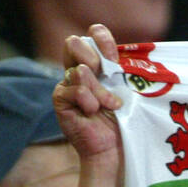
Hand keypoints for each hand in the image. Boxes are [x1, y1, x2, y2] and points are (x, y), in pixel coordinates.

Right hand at [56, 23, 122, 186]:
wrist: (113, 151)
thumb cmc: (124, 122)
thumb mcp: (127, 90)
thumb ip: (121, 70)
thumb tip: (122, 53)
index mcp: (97, 65)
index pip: (92, 35)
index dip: (101, 37)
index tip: (114, 54)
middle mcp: (78, 71)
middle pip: (74, 43)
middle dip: (94, 57)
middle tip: (107, 76)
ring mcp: (67, 85)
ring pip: (78, 70)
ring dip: (99, 89)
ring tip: (108, 106)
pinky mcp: (60, 100)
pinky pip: (72, 88)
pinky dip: (88, 100)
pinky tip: (93, 113)